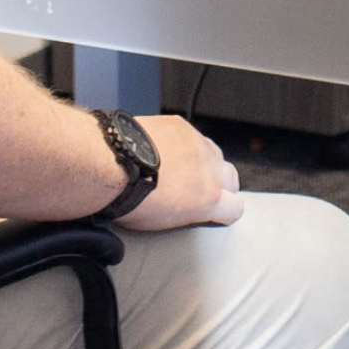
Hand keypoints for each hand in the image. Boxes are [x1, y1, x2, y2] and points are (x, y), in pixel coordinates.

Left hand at [118, 113, 243, 230]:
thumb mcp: (162, 223)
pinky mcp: (181, 126)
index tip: (218, 212)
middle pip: (231, 178)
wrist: (114, 164)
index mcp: (208, 199)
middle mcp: (209, 169)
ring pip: (214, 153)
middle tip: (200, 191)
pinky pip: (191, 135)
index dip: (226, 212)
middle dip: (221, 186)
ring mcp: (197, 144)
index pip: (235, 208)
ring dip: (204, 162)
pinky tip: (164, 150)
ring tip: (182, 169)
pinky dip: (183, 143)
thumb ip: (185, 214)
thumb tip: (185, 211)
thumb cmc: (130, 197)